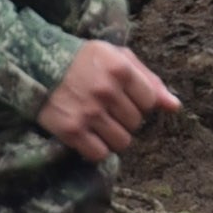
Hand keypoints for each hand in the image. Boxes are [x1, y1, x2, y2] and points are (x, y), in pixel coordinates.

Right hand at [34, 37, 178, 162]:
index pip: (150, 101)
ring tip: (100, 122)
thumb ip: (149, 80)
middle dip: (126, 118)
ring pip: (122, 142)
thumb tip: (175, 106)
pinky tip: (89, 134)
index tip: (125, 97)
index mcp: (121, 69)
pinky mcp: (71, 131)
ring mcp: (89, 112)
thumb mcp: (118, 58)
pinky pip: (99, 154)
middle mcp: (107, 91)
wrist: (37, 66)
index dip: (140, 102)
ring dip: (113, 135)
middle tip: (108, 108)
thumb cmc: (85, 60)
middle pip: (136, 123)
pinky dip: (97, 148)